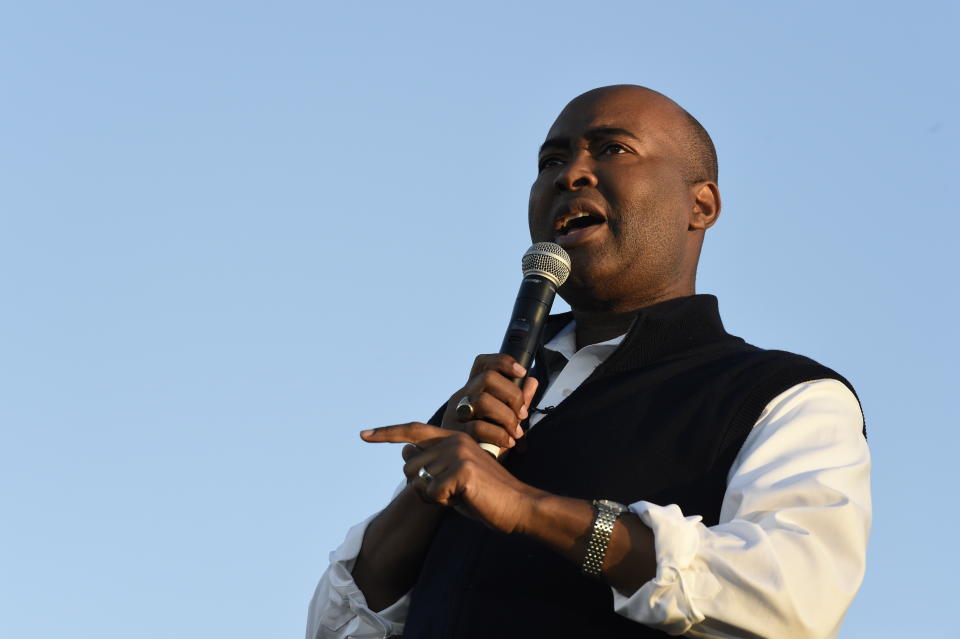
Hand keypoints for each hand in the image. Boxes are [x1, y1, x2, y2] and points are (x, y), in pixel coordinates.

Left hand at [360, 422, 543, 534]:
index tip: (363, 434)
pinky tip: (465, 499)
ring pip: (418, 481)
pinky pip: (431, 493)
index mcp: (452, 437)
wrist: (518, 506)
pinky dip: (443, 504)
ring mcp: (457, 452)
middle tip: (451, 493)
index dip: (386, 433)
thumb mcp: (454, 478)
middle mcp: (453, 439)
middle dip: (423, 487)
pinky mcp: (461, 469)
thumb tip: (404, 451)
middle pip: (409, 466)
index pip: (413, 430)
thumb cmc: (485, 496)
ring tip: (460, 495)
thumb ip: (431, 464)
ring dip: (434, 497)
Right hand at [440, 354, 538, 450]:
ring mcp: (455, 413)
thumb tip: (532, 381)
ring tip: (516, 432)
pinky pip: (479, 427)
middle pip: (488, 377)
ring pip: (483, 401)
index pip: (483, 363)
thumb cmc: (489, 440)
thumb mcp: (505, 418)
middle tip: (523, 414)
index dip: (503, 361)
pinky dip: (500, 435)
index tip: (522, 372)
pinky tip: (508, 443)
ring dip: (507, 417)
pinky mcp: (454, 433)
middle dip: (513, 394)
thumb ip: (518, 401)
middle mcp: (461, 396)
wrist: (470, 467)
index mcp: (472, 389)